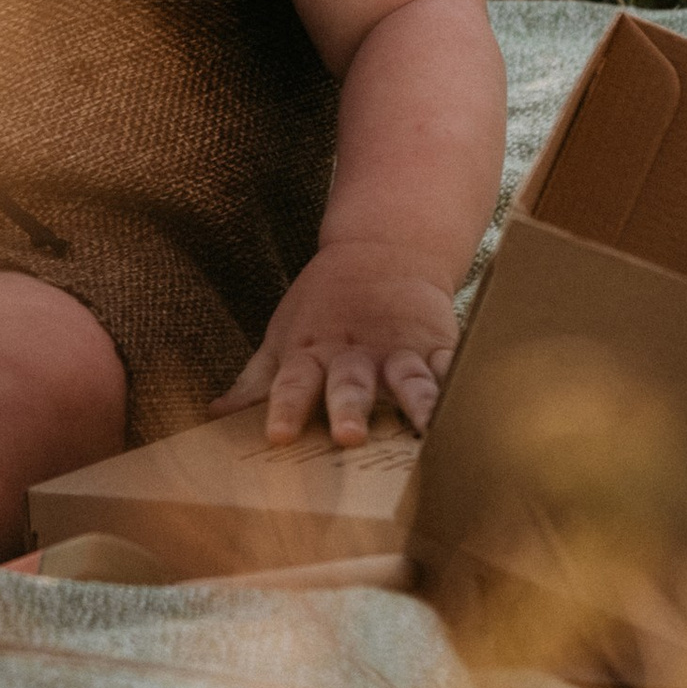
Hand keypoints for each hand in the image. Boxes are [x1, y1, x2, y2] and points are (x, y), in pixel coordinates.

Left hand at [215, 240, 457, 447]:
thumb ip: (256, 381)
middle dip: (350, 408)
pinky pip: (452, 367)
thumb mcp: (284, 336)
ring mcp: (401, 349)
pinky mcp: (439, 344)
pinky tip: (470, 407)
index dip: (284, 410)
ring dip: (415, 402)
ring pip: (408, 379)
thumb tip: (216, 417)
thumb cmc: (325, 305)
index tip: (277, 437)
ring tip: (425, 426)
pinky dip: (461, 386)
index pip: (292, 385)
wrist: (384, 250)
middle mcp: (357, 353)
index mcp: (312, 353)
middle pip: (351, 384)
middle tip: (350, 435)